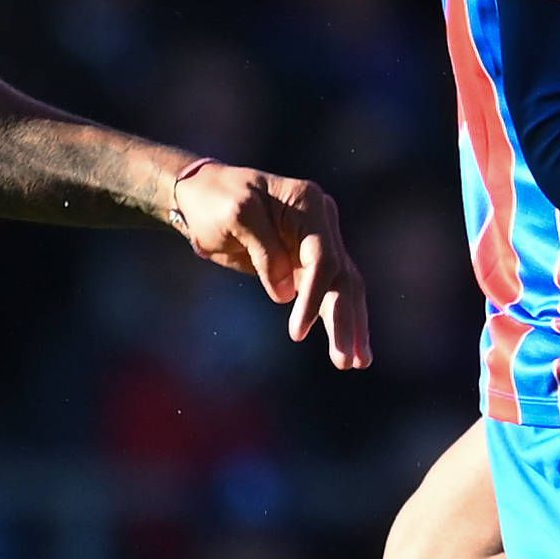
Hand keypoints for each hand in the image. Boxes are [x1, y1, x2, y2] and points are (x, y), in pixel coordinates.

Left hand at [167, 157, 373, 369]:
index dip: (315, 297)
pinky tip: (350, 348)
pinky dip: (339, 320)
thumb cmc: (216, 200)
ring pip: (344, 288)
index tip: (298, 333)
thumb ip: (265, 251)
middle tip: (346, 362)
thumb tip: (286, 294)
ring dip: (351, 326)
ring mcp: (317, 242)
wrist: (202, 195)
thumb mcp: (236, 216)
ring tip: (357, 363)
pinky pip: (330, 293)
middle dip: (344, 321)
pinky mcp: (306, 262)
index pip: (323, 258)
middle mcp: (322, 222)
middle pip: (342, 276)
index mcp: (308, 204)